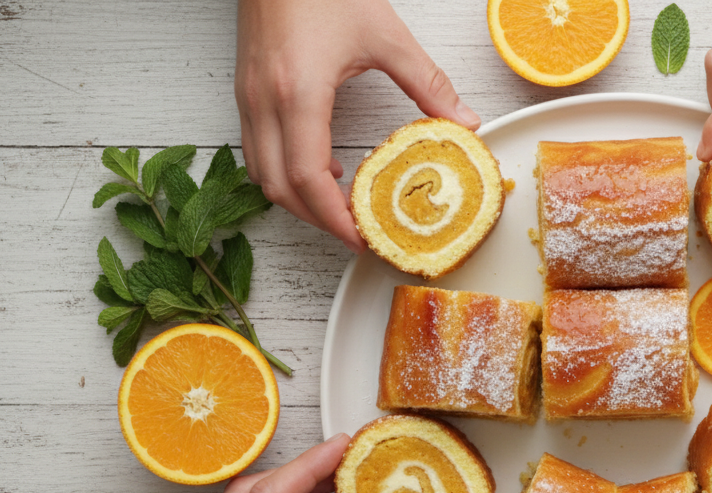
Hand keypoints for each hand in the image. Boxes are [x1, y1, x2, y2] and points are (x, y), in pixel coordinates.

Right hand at [236, 0, 479, 253]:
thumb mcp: (385, 35)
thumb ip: (428, 83)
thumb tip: (465, 122)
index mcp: (297, 93)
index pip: (307, 178)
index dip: (334, 218)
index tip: (363, 238)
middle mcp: (264, 102)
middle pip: (280, 188)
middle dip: (317, 220)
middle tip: (357, 233)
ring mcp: (248, 97)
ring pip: (262, 174)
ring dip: (299, 200)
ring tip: (342, 208)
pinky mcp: (246, 90)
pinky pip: (257, 150)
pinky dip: (285, 172)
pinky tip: (322, 167)